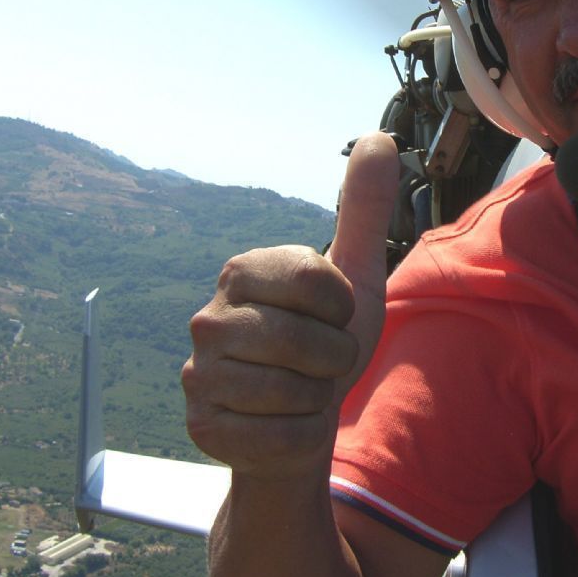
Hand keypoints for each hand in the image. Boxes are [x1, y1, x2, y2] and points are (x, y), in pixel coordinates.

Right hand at [183, 132, 397, 478]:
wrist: (295, 422)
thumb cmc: (323, 343)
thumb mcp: (355, 277)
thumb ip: (364, 208)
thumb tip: (379, 136)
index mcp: (243, 271)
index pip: (318, 282)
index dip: (343, 309)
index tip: (332, 317)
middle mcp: (209, 318)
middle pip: (308, 343)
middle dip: (335, 361)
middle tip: (318, 363)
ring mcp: (198, 375)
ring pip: (294, 394)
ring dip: (316, 401)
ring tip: (299, 393)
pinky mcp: (201, 428)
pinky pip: (280, 440)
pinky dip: (299, 439)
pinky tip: (282, 427)